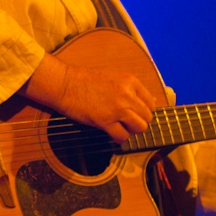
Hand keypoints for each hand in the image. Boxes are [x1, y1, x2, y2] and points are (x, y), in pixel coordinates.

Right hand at [21, 52, 155, 142]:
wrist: (65, 84)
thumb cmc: (84, 80)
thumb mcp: (113, 77)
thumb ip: (131, 89)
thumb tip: (151, 102)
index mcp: (130, 81)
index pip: (151, 103)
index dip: (143, 111)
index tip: (135, 114)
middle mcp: (127, 94)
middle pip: (147, 117)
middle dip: (138, 122)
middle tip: (126, 122)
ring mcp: (118, 108)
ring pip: (139, 128)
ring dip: (130, 130)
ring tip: (119, 127)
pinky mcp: (106, 121)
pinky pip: (123, 137)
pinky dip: (118, 138)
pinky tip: (111, 132)